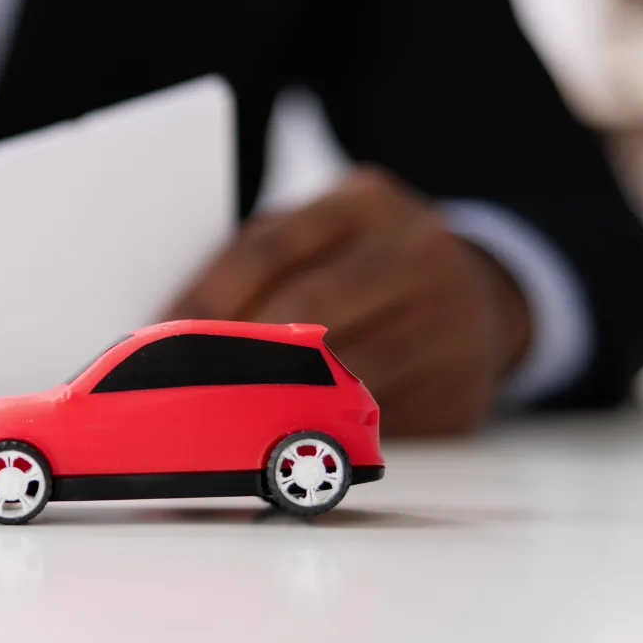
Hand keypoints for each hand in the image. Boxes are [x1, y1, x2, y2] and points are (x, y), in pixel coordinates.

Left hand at [165, 166, 531, 435]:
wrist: (489, 295)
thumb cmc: (367, 266)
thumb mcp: (325, 234)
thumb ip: (261, 262)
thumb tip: (166, 326)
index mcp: (365, 202)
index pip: (267, 248)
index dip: (204, 299)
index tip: (153, 337)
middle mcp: (417, 253)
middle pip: (306, 309)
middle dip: (232, 354)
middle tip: (176, 386)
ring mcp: (450, 323)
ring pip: (343, 372)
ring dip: (272, 403)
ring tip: (216, 420)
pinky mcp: (461, 391)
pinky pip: (375, 421)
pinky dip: (322, 432)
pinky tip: (281, 440)